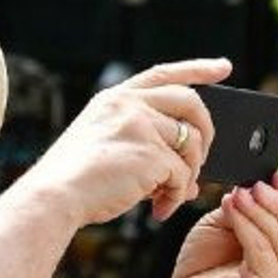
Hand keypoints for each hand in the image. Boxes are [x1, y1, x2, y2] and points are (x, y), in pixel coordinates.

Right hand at [19, 58, 229, 225]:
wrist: (53, 197)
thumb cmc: (75, 181)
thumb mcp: (104, 146)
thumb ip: (143, 146)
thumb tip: (188, 175)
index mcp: (115, 98)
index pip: (165, 74)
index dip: (197, 69)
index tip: (223, 67)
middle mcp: (130, 105)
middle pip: (191, 104)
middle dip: (206, 132)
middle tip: (202, 159)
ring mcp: (141, 126)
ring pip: (191, 144)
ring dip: (189, 175)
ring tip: (172, 195)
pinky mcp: (151, 154)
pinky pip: (183, 176)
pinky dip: (176, 197)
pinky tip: (160, 209)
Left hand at [154, 171, 277, 277]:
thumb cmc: (202, 266)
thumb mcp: (224, 225)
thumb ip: (243, 208)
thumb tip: (253, 186)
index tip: (271, 169)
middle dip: (272, 198)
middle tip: (250, 184)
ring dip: (256, 209)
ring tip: (234, 195)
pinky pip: (261, 248)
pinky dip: (246, 225)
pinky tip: (230, 210)